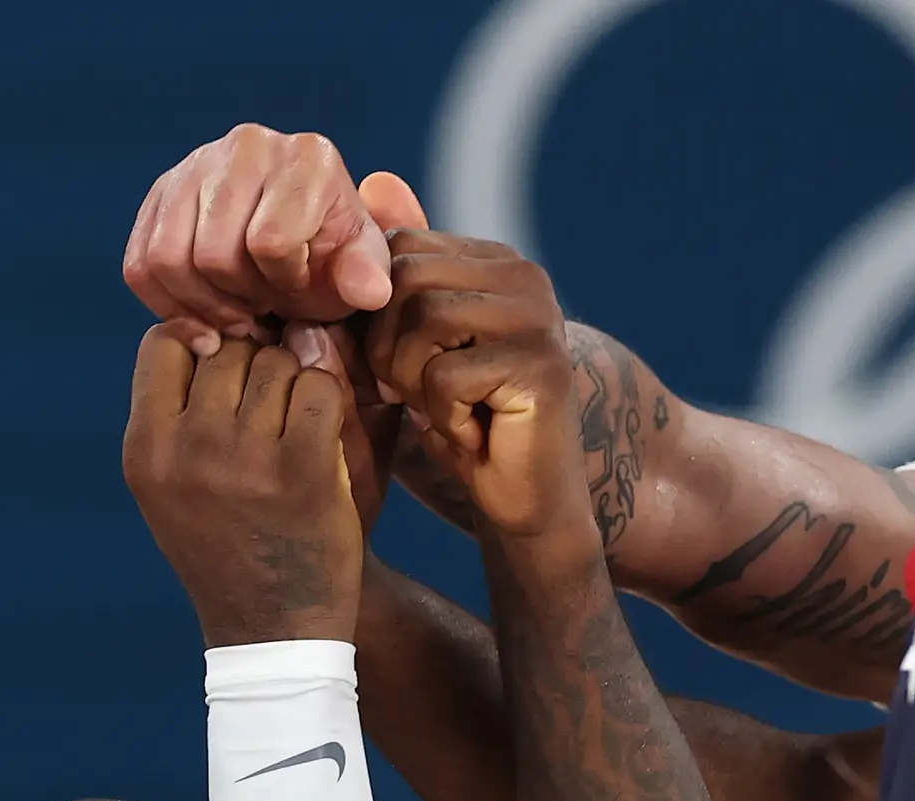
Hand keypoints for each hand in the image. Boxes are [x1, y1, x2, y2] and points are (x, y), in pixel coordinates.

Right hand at [124, 126, 429, 337]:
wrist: (300, 237)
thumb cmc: (331, 257)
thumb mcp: (361, 269)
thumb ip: (367, 277)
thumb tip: (368, 291)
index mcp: (307, 158)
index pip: (270, 241)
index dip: (284, 287)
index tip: (298, 293)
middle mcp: (249, 146)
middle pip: (213, 255)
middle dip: (240, 301)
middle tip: (263, 312)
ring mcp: (196, 163)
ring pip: (166, 259)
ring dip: (200, 306)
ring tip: (235, 315)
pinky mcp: (161, 192)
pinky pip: (138, 264)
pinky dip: (164, 305)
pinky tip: (200, 319)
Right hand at [124, 329, 369, 648]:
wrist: (276, 631)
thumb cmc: (229, 544)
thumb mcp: (176, 483)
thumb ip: (183, 406)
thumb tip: (222, 316)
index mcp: (145, 450)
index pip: (163, 342)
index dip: (202, 344)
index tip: (227, 374)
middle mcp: (184, 450)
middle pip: (227, 347)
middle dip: (256, 364)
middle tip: (271, 414)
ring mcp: (243, 459)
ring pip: (277, 361)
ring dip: (296, 383)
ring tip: (295, 433)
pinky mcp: (303, 469)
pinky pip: (320, 387)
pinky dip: (331, 401)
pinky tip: (327, 437)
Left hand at [359, 233, 604, 558]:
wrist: (524, 504)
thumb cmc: (461, 427)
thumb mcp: (409, 349)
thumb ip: (389, 282)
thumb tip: (373, 181)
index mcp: (494, 262)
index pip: (398, 250)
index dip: (374, 315)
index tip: (395, 366)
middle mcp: (525, 276)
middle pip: (404, 278)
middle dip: (388, 348)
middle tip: (416, 394)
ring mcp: (539, 317)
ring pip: (422, 320)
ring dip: (412, 381)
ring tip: (443, 411)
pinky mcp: (541, 366)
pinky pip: (444, 376)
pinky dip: (440, 417)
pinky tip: (470, 434)